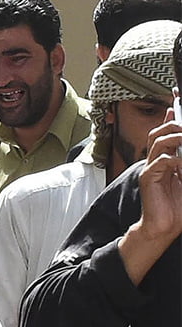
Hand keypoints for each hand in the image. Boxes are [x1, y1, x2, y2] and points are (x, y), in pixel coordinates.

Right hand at [125, 120, 181, 264]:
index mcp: (167, 158)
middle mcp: (157, 160)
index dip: (173, 114)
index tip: (178, 99)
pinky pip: (161, 161)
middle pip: (160, 131)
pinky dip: (177, 160)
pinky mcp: (149, 178)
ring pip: (159, 140)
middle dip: (176, 124)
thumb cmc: (179, 205)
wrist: (165, 227)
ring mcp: (151, 168)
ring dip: (177, 137)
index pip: (167, 130)